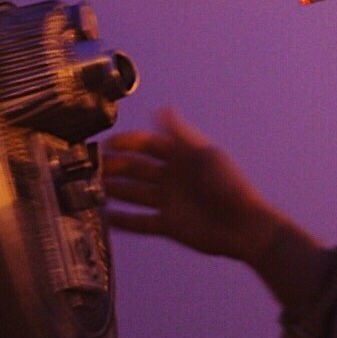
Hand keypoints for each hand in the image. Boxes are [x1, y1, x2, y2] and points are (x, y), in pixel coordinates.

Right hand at [102, 107, 283, 262]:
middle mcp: (173, 177)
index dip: (129, 143)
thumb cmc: (231, 186)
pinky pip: (141, 222)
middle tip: (93, 167)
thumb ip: (181, 135)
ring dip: (115, 190)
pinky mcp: (169, 224)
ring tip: (92, 188)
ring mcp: (170, 201)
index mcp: (182, 157)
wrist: (244, 226)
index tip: (108, 144)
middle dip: (116, 166)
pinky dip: (124, 221)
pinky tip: (106, 217)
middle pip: (137, 169)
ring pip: (135, 194)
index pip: (149, 144)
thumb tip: (162, 111)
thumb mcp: (206, 155)